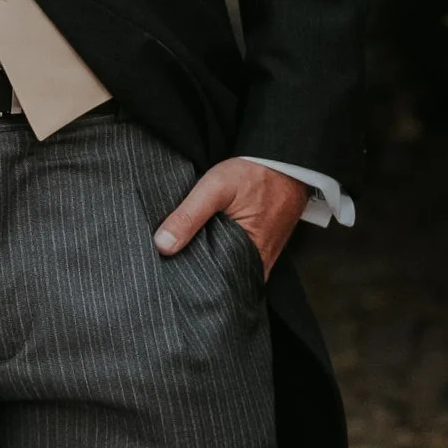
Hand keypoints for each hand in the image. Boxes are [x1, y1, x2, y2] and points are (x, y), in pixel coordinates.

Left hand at [152, 158, 306, 280]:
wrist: (285, 160)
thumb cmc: (253, 174)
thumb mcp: (215, 188)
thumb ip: (188, 216)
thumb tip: (162, 246)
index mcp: (249, 255)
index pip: (217, 286)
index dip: (194, 287)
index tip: (173, 283)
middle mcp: (260, 262)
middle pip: (225, 281)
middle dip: (201, 280)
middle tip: (175, 276)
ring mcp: (265, 256)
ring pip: (232, 272)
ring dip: (212, 268)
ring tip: (187, 264)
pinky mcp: (265, 247)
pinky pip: (241, 261)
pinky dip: (225, 258)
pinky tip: (208, 249)